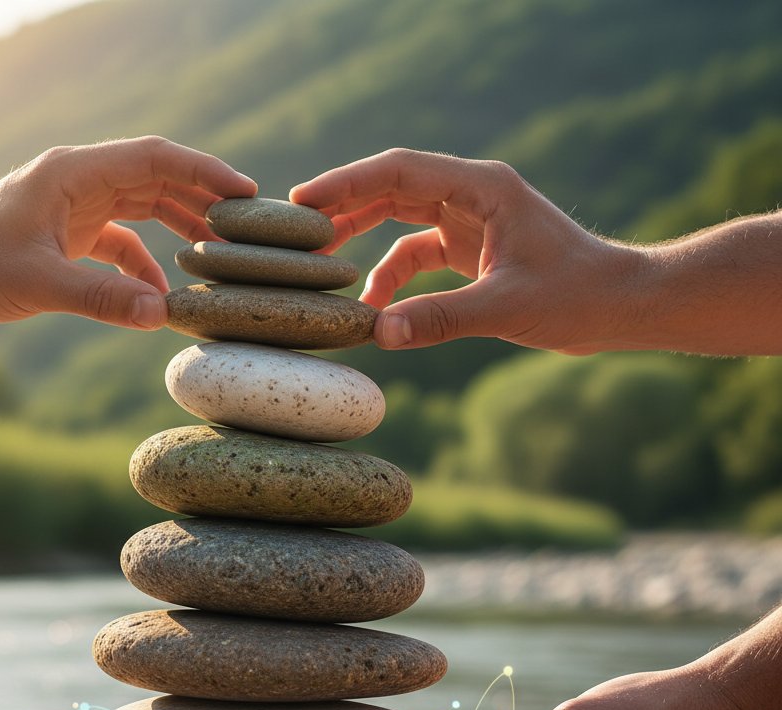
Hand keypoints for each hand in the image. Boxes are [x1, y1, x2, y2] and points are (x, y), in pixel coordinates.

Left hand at [0, 136, 256, 327]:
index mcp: (74, 173)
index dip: (204, 172)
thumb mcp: (39, 284)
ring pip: (145, 210)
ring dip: (180, 230)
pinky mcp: (70, 237)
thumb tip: (161, 315)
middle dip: (203, 201)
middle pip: (158, 181)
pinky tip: (160, 296)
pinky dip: (145, 267)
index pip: (156, 159)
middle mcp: (80, 183)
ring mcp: (76, 209)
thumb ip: (102, 299)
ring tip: (220, 256)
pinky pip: (122, 246)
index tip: (245, 193)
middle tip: (247, 229)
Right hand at [290, 148, 644, 353]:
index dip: (348, 182)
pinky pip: (417, 253)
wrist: (619, 307)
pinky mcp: (471, 250)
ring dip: (362, 238)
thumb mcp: (506, 307)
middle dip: (345, 206)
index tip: (304, 200)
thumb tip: (379, 334)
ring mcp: (470, 222)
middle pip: (392, 187)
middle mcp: (472, 196)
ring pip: (399, 218)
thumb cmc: (577, 295)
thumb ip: (441, 318)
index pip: (400, 170)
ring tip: (322, 263)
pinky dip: (392, 276)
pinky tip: (374, 308)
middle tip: (297, 228)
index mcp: (482, 188)